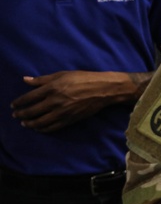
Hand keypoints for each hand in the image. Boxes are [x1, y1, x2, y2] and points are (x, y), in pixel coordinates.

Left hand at [11, 71, 146, 132]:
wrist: (103, 89)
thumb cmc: (83, 78)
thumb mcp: (62, 74)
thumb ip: (42, 79)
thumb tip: (25, 80)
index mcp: (52, 88)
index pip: (29, 98)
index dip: (19, 103)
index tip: (14, 105)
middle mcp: (55, 101)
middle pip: (32, 111)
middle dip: (21, 114)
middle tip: (16, 115)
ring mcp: (62, 112)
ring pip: (40, 122)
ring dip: (30, 124)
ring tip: (25, 123)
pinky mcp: (70, 120)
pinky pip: (52, 127)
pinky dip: (43, 129)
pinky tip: (38, 128)